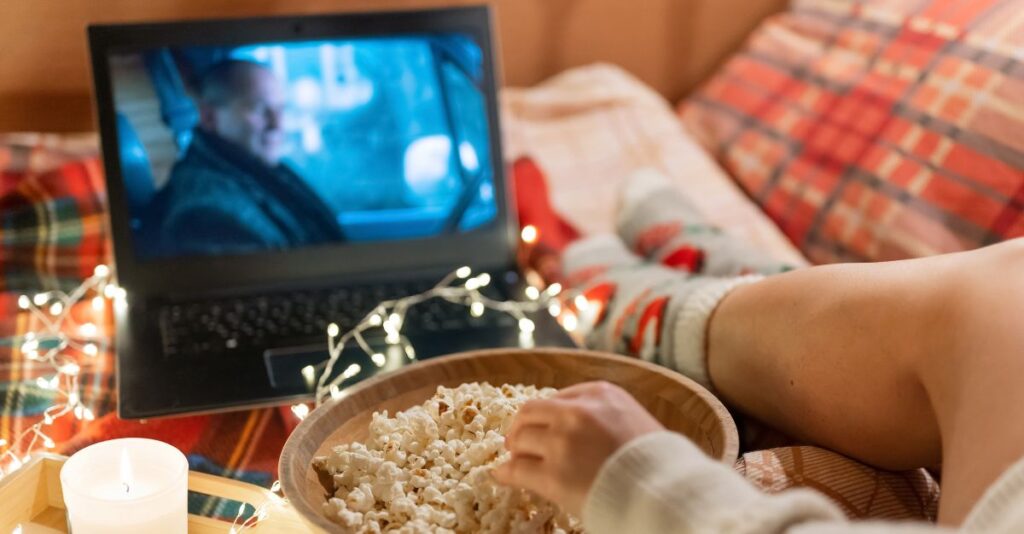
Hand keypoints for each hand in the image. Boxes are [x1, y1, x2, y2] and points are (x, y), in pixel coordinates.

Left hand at [492, 381, 663, 516]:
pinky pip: (517, 469)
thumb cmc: (657, 461)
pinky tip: (503, 475)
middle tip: (516, 442)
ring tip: (514, 459)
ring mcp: (563, 442)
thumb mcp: (632, 419)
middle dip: (520, 427)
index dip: (544, 414)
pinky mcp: (554, 474)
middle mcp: (578, 412)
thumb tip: (569, 428)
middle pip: (530, 412)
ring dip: (515, 449)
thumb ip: (602, 416)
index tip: (539, 424)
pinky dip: (506, 472)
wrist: (666, 491)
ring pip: (521, 438)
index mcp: (599, 393)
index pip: (557, 398)